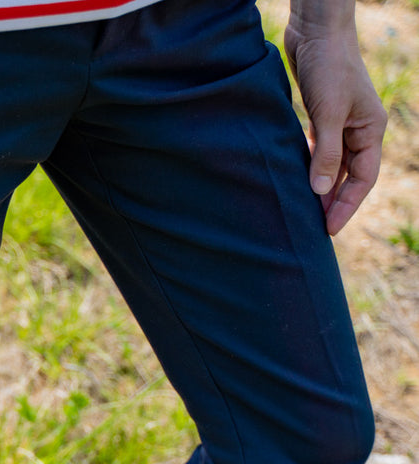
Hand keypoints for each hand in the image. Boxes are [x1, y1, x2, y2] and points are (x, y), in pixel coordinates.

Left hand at [284, 13, 385, 234]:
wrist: (316, 31)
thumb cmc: (328, 67)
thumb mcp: (329, 113)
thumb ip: (326, 152)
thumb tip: (321, 190)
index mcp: (370, 129)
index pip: (363, 178)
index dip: (346, 205)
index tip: (328, 229)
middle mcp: (359, 128)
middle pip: (349, 174)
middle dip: (333, 201)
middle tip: (314, 229)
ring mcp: (340, 122)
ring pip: (333, 164)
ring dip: (320, 186)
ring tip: (304, 211)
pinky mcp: (321, 115)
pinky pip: (318, 150)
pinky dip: (309, 166)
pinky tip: (296, 181)